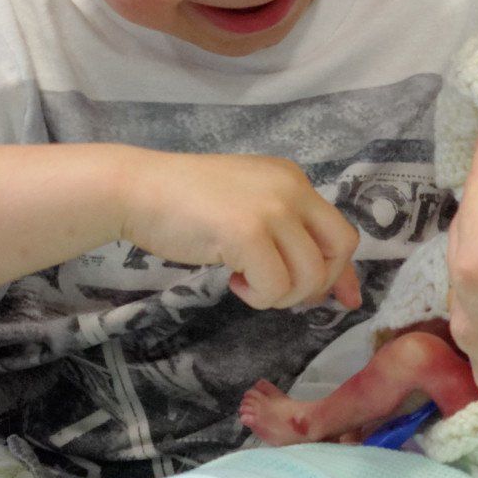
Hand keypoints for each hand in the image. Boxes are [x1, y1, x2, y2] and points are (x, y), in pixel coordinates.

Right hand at [119, 152, 361, 310]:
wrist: (135, 189)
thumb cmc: (183, 203)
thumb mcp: (247, 210)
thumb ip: (289, 237)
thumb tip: (342, 292)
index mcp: (291, 178)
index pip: (339, 230)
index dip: (339, 270)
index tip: (338, 299)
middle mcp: (290, 187)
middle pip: (339, 249)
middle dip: (316, 283)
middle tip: (278, 289)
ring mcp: (272, 208)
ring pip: (309, 275)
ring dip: (279, 294)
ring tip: (245, 282)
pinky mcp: (248, 232)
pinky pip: (275, 287)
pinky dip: (257, 296)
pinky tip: (232, 280)